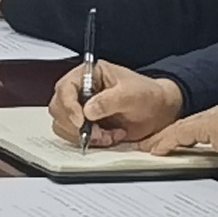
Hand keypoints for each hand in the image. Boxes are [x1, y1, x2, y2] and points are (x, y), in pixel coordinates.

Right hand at [52, 64, 182, 147]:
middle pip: (58, 108)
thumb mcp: (132, 93)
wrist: (159, 112)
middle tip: (97, 132)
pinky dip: (91, 141)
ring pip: (63, 125)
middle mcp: (80, 91)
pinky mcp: (85, 126)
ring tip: (108, 135)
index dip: (68, 105)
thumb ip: (109, 100)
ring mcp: (81, 109)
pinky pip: (74, 137)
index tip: (81, 120)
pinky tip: (110, 137)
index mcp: (88, 75)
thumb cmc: (147, 95)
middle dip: (75, 124)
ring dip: (83, 135)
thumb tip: (88, 111)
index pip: (65, 88)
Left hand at [143, 100, 217, 174]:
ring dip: (166, 139)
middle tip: (157, 145)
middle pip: (195, 123)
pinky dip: (167, 142)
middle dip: (175, 136)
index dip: (192, 136)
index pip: (209, 125)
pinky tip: (157, 151)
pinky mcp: (212, 124)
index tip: (179, 146)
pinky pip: (182, 133)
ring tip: (151, 148)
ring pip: (185, 127)